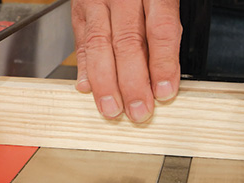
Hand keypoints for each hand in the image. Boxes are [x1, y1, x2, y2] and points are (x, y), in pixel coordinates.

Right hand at [71, 0, 181, 122]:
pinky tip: (87, 87)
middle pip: (127, 42)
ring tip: (112, 109)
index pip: (160, 29)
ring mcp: (96, 0)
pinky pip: (81, 41)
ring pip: (99, 45)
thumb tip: (162, 77)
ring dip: (105, 83)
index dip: (162, 64)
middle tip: (139, 110)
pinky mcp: (79, 9)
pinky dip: (84, 67)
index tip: (164, 91)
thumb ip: (164, 28)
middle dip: (132, 83)